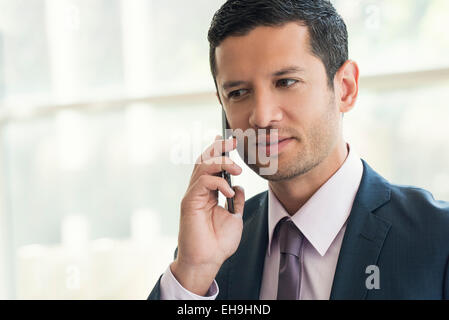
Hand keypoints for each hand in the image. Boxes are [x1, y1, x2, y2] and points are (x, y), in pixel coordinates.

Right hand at [171, 135, 244, 295]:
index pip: (211, 166)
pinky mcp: (190, 202)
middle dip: (218, 148)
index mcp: (208, 193)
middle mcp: (199, 191)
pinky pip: (202, 182)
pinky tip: (229, 191)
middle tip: (232, 141)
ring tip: (236, 168)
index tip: (231, 141)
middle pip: (204, 160)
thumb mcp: (234, 217)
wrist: (208, 260)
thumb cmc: (219, 242)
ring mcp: (193, 195)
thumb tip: (240, 186)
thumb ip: (236, 200)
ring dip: (220, 162)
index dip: (219, 151)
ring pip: (202, 167)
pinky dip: (218, 182)